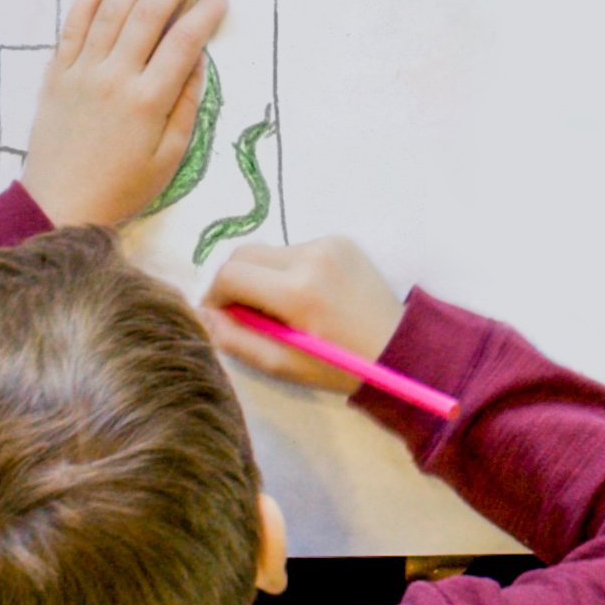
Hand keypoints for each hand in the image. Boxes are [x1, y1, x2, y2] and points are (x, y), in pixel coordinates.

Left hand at [21, 0, 227, 226]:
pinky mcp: (57, 75)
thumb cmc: (122, 187)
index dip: (204, 15)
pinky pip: (72, 27)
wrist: (57, 205)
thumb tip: (197, 60)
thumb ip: (186, 105)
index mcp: (147, 101)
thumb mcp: (170, 157)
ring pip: (111, 11)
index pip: (183, 43)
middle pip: (149, 15)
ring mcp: (81, 73)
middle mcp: (114, 78)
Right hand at [202, 236, 408, 382]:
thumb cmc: (339, 365)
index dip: (214, 296)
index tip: (221, 316)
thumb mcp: (281, 363)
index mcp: (297, 289)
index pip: (228, 275)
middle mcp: (312, 255)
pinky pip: (295, 249)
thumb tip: (205, 313)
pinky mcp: (340, 240)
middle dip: (233, 282)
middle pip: (243, 254)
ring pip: (268, 251)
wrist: (400, 347)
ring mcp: (329, 242)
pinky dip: (287, 269)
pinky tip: (306, 296)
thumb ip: (235, 338)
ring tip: (282, 309)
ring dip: (262, 276)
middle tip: (246, 313)